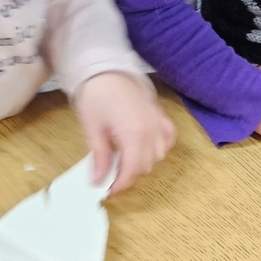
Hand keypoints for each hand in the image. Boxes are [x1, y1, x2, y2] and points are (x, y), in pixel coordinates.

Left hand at [76, 71, 175, 194]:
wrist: (106, 69)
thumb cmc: (96, 96)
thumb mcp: (92, 128)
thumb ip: (100, 157)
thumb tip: (98, 181)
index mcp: (133, 134)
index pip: (132, 170)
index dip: (120, 184)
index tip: (108, 191)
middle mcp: (151, 130)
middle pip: (146, 165)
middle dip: (129, 174)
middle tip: (111, 175)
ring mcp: (158, 121)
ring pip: (159, 154)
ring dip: (144, 162)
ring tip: (125, 160)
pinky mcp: (160, 114)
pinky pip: (168, 138)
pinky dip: (160, 146)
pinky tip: (145, 146)